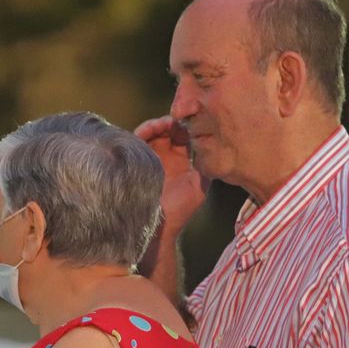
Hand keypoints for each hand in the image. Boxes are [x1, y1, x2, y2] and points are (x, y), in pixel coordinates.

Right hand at [134, 116, 206, 231]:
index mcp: (180, 161)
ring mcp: (149, 159)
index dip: (185, 126)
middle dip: (170, 123)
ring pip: (151, 133)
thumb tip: (214, 147)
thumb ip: (205, 167)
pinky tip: (147, 131)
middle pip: (166, 130)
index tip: (188, 122)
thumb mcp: (198, 187)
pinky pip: (136, 141)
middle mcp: (164, 158)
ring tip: (160, 125)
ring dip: (155, 125)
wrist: (156, 227)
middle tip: (173, 121)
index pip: (183, 135)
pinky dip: (141, 133)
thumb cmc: (179, 211)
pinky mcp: (135, 161)